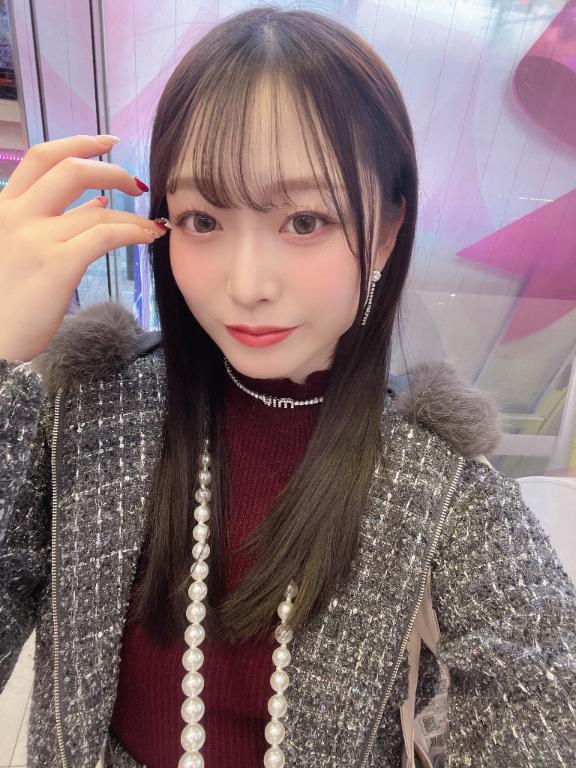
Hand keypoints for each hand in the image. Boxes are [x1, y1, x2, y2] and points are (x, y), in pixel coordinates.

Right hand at [0, 134, 166, 362]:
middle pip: (70, 169)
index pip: (43, 158)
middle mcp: (16, 216)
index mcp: (5, 208)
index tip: (108, 142)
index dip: (79, 142)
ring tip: (151, 225)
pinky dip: (133, 231)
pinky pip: (105, 235)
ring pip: (97, 210)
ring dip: (133, 215)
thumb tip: (96, 203)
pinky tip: (148, 237)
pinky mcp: (55, 265)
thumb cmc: (9, 299)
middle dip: (111, 170)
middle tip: (138, 184)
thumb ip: (53, 222)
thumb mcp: (21, 249)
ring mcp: (35, 239)